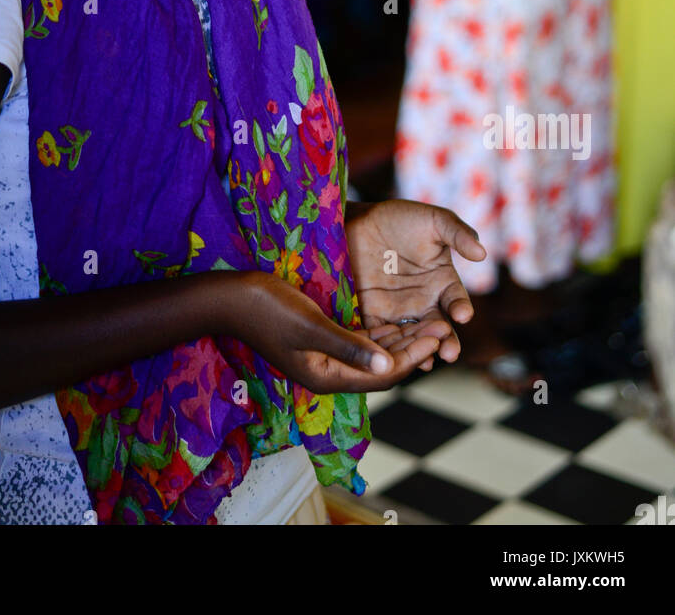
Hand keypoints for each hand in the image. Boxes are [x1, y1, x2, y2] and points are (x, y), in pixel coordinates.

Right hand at [227, 271, 444, 393]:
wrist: (229, 297)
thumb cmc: (267, 308)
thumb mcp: (310, 325)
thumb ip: (348, 344)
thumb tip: (389, 362)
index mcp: (326, 377)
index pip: (382, 374)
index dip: (413, 356)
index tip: (439, 335)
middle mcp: (329, 372)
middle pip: (382, 366)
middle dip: (414, 347)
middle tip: (444, 326)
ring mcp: (324, 356)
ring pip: (374, 353)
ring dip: (402, 338)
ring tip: (431, 320)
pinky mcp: (321, 339)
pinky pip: (360, 341)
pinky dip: (382, 332)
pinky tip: (400, 317)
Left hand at [344, 199, 486, 368]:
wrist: (359, 219)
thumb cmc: (400, 218)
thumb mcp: (433, 220)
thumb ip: (458, 233)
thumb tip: (482, 252)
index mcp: (442, 281)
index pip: (456, 301)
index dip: (461, 308)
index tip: (463, 314)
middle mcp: (424, 301)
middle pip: (439, 328)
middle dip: (446, 342)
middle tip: (449, 352)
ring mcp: (398, 310)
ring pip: (413, 337)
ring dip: (420, 350)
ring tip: (425, 361)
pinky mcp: (373, 314)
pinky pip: (382, 335)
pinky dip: (387, 348)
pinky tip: (391, 357)